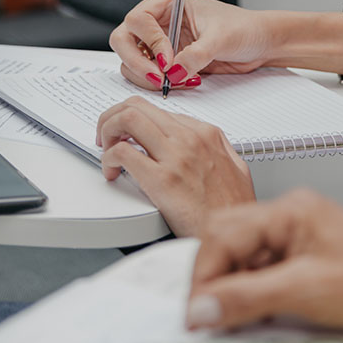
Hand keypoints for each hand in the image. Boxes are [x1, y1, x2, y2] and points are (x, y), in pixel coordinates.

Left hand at [96, 96, 255, 236]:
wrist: (233, 236)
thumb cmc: (232, 209)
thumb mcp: (236, 167)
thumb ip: (217, 149)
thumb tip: (200, 142)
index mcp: (206, 133)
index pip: (156, 108)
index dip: (133, 118)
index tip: (125, 132)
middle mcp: (190, 138)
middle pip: (137, 106)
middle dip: (112, 117)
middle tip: (106, 137)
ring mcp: (177, 156)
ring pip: (127, 118)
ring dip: (107, 131)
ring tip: (106, 151)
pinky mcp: (162, 180)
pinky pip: (123, 153)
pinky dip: (108, 159)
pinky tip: (113, 173)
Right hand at [109, 0, 272, 90]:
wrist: (258, 44)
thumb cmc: (243, 28)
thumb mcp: (221, 39)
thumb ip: (196, 55)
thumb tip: (173, 72)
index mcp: (166, 2)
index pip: (137, 20)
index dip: (150, 42)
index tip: (168, 60)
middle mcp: (157, 20)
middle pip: (123, 40)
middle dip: (138, 63)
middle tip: (160, 79)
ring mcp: (158, 43)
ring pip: (130, 61)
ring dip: (147, 77)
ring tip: (176, 82)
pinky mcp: (165, 62)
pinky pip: (146, 75)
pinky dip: (158, 84)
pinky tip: (183, 82)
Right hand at [186, 189, 342, 335]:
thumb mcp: (307, 292)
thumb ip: (247, 298)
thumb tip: (203, 306)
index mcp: (291, 210)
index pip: (223, 233)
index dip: (203, 275)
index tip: (195, 310)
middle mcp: (292, 216)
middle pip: (229, 240)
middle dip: (213, 278)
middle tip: (206, 315)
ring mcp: (300, 237)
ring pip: (245, 258)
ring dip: (234, 289)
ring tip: (233, 319)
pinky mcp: (308, 260)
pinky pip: (265, 273)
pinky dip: (254, 295)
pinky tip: (258, 316)